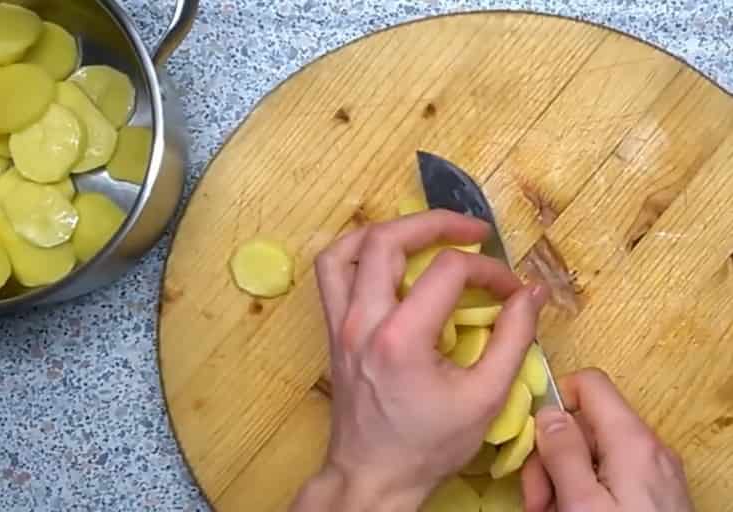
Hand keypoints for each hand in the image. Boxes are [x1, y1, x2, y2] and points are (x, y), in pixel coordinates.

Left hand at [291, 210, 548, 510]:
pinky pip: (332, 271)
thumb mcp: (485, 399)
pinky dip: (357, 251)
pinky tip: (385, 257)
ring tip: (423, 234)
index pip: (447, 271)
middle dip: (436, 223)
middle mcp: (362, 321)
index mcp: (401, 338)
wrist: (373, 475)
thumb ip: (514, 339)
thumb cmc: (428, 444)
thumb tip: (531, 292)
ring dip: (388, 230)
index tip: (511, 289)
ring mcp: (340, 322)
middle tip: (472, 231)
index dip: (489, 271)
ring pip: (347, 248)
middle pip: (387, 239)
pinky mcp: (333, 329)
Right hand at [522, 369, 694, 511]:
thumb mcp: (581, 504)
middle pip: (586, 425)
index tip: (533, 440)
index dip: (555, 400)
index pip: (590, 384)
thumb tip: (548, 409)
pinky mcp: (655, 496)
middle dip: (552, 458)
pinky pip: (610, 478)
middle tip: (537, 502)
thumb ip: (562, 451)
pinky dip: (585, 494)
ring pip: (593, 454)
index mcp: (632, 440)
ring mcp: (655, 473)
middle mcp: (649, 448)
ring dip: (563, 482)